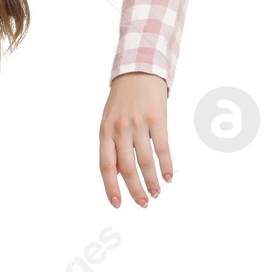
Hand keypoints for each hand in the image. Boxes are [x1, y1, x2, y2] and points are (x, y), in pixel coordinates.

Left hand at [100, 72, 172, 207]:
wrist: (139, 70)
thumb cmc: (123, 99)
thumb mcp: (109, 121)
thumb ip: (113, 145)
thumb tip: (119, 174)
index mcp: (105, 131)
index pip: (106, 166)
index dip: (111, 187)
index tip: (118, 204)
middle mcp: (120, 129)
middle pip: (127, 167)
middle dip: (135, 189)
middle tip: (143, 203)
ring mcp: (139, 123)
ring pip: (145, 161)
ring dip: (152, 181)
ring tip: (157, 193)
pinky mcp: (158, 118)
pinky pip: (162, 147)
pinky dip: (166, 165)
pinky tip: (169, 176)